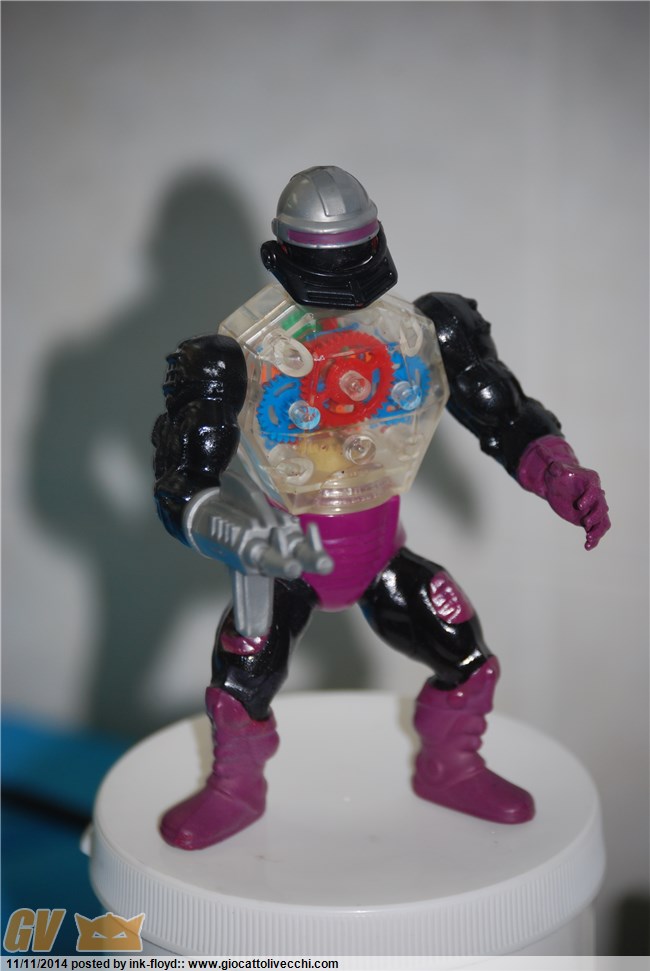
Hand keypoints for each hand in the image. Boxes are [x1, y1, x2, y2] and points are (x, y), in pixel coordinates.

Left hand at [517, 435, 610, 550]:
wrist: (555, 485)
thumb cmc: (557, 474)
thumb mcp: (555, 470)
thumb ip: (556, 468)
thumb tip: (555, 467)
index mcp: (591, 482)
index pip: (594, 491)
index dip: (588, 499)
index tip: (578, 506)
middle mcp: (596, 495)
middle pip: (602, 507)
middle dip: (595, 516)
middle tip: (585, 523)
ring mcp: (593, 508)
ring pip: (603, 521)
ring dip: (598, 531)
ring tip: (589, 540)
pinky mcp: (587, 518)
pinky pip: (595, 530)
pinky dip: (594, 539)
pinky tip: (587, 547)